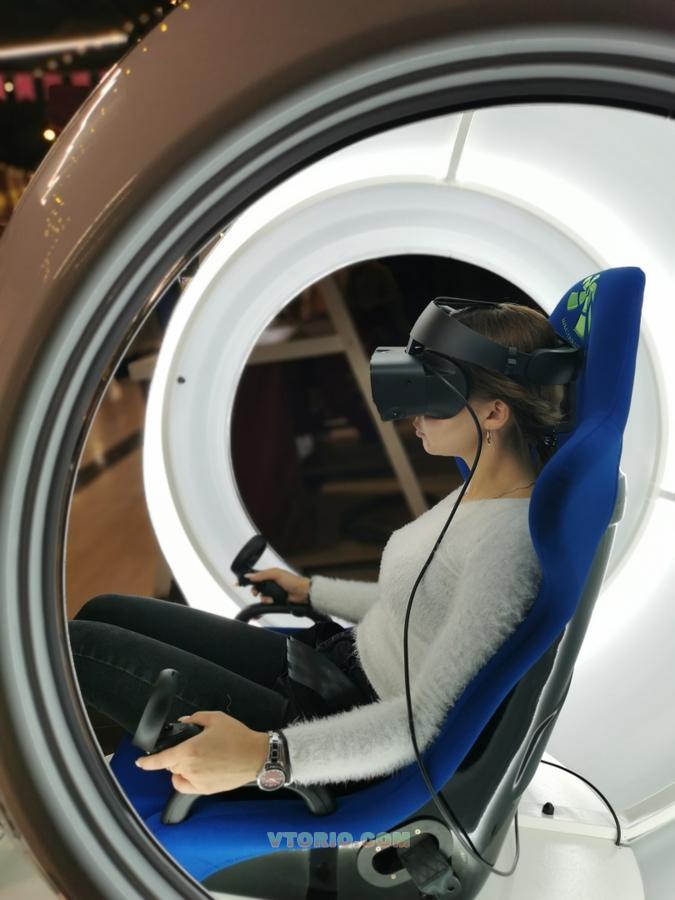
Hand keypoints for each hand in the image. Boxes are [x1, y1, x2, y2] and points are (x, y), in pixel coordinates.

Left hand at [134, 711, 268, 794]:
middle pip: (171, 766)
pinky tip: (201, 769)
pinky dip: (189, 779)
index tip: (140, 762)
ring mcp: (198, 782)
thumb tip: (185, 721)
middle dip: (174, 756)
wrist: (256, 756)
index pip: (161, 760)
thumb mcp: (216, 719)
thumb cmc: (238, 738)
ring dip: (181, 768)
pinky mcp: (207, 790)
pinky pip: (189, 786)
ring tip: (197, 759)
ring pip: (179, 777)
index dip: (147, 762)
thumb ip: (195, 718)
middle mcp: (191, 769)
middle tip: (191, 746)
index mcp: (189, 751)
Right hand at [237, 568, 310, 605]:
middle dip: (255, 591)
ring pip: (261, 596)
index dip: (246, 580)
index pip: (255, 576)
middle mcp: (270, 583)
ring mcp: (272, 592)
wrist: (302, 593)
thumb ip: (262, 575)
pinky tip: (272, 601)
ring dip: (264, 598)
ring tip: (270, 598)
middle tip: (256, 593)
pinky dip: (267, 602)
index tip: (237, 583)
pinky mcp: (275, 600)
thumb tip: (249, 576)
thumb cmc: (292, 581)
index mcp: (269, 574)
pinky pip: (266, 602)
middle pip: (256, 588)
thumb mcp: (276, 574)